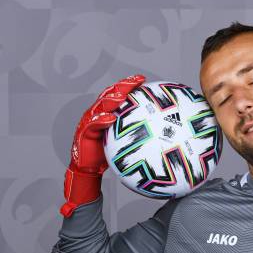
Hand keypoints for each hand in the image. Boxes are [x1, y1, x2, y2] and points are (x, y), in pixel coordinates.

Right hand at [60, 74, 145, 217]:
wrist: (90, 172)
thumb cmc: (110, 159)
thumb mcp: (129, 147)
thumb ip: (143, 141)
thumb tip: (168, 143)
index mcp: (108, 115)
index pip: (119, 96)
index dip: (129, 86)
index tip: (143, 80)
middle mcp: (98, 115)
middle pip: (110, 95)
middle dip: (122, 86)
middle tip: (135, 81)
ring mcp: (89, 123)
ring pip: (99, 106)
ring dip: (110, 99)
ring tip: (122, 95)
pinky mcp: (83, 134)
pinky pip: (92, 125)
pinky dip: (100, 120)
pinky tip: (111, 118)